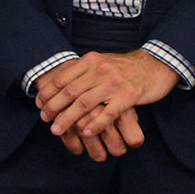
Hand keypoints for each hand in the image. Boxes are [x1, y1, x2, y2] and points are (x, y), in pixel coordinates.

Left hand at [38, 51, 176, 144]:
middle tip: (44, 119)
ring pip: (84, 104)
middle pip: (69, 92)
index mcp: (90, 61)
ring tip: (56, 130)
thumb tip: (57, 82)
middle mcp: (99, 70)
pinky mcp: (129, 95)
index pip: (62, 78)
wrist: (156, 65)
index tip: (38, 104)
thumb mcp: (100, 62)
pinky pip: (108, 113)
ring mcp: (114, 83)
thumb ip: (81, 71)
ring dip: (68, 119)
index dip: (47, 93)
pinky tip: (85, 132)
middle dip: (53, 107)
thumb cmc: (124, 68)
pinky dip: (95, 124)